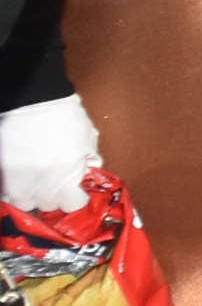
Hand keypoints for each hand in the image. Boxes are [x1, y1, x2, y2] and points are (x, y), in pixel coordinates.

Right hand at [0, 95, 100, 212]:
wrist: (31, 100)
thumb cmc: (63, 116)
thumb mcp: (87, 137)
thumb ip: (89, 158)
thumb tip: (89, 168)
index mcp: (66, 179)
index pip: (73, 205)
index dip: (76, 197)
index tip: (77, 190)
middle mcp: (40, 186)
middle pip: (48, 205)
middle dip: (54, 196)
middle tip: (56, 182)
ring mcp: (15, 182)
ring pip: (22, 202)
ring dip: (30, 195)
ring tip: (34, 182)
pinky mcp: (1, 172)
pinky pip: (4, 191)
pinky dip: (11, 188)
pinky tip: (19, 177)